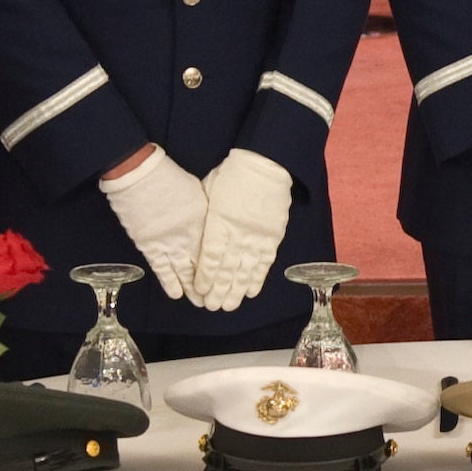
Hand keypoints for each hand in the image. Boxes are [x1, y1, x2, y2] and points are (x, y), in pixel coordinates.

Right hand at [100, 146, 206, 299]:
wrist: (140, 176)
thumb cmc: (171, 179)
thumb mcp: (199, 194)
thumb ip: (206, 215)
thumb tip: (210, 227)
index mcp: (203, 223)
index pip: (214, 253)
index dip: (220, 269)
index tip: (227, 281)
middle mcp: (188, 237)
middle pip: (201, 266)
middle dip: (208, 284)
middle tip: (216, 300)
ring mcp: (168, 243)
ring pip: (182, 272)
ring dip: (190, 289)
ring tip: (200, 303)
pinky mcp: (148, 245)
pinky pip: (160, 268)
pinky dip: (168, 282)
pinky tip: (176, 294)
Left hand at [194, 149, 294, 311]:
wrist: (266, 163)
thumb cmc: (233, 174)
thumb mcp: (208, 192)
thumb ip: (204, 217)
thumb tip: (197, 237)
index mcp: (219, 221)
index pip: (210, 257)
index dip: (205, 277)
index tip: (199, 290)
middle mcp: (238, 233)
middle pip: (227, 269)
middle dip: (219, 290)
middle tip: (212, 307)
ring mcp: (258, 235)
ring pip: (246, 270)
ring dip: (237, 290)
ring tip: (230, 306)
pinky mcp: (274, 235)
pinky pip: (265, 262)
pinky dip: (258, 278)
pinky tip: (251, 291)